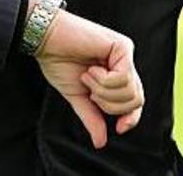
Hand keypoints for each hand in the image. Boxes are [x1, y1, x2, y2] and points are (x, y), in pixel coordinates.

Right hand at [30, 0, 144, 148]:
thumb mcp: (78, 97)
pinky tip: (91, 69)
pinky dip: (103, 80)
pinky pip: (123, 77)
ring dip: (103, 91)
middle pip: (136, 100)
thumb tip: (101, 142)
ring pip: (129, 91)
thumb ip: (92, 117)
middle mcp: (125, 64)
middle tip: (90, 92)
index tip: (119, 129)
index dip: (131, 118)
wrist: (47, 41)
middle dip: (110, 104)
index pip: (135, 103)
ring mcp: (125, 54)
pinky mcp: (123, 46)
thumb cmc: (60, 62)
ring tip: (88, 77)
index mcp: (117, 75)